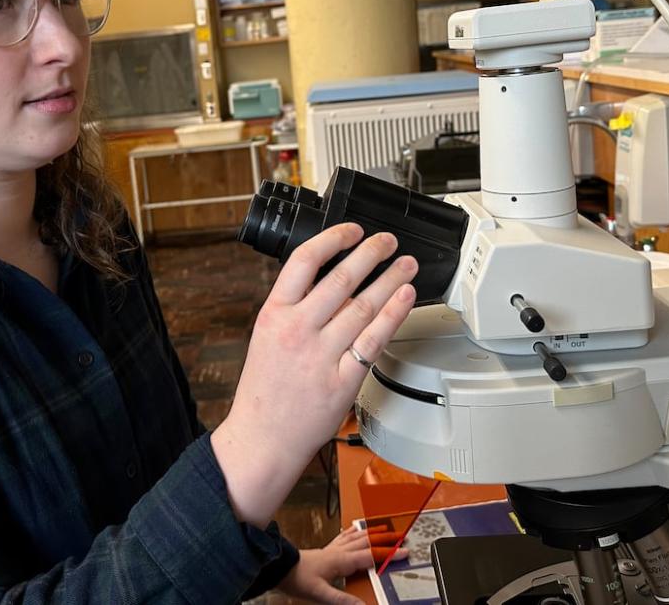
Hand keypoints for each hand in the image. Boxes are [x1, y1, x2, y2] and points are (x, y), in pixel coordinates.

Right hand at [212, 225, 416, 525]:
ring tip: (406, 264)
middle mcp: (298, 330)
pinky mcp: (343, 379)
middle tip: (387, 241)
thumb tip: (333, 282)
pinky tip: (405, 297)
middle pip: (341, 278)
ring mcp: (321, 355)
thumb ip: (294, 309)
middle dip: (370, 253)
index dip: (333, 239)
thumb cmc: (264, 391)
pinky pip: (375, 340)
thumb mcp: (265, 337)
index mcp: (273, 314)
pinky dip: (394, 314)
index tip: (352, 230)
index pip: (304, 261)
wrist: (263, 439)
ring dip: (390, 279)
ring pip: (364, 305)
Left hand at [277, 526, 406, 603]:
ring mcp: (333, 549)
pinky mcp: (326, 550)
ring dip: (373, 533)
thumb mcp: (321, 594)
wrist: (280, 567)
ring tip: (384, 529)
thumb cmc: (299, 579)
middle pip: (367, 542)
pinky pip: (343, 537)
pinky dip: (353, 532)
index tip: (405, 552)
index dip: (389, 554)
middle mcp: (340, 551)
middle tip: (401, 537)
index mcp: (342, 560)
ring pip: (357, 537)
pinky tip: (354, 529)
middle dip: (386, 539)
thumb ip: (342, 600)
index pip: (371, 556)